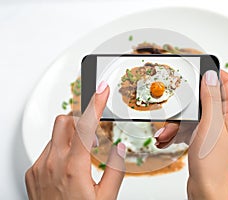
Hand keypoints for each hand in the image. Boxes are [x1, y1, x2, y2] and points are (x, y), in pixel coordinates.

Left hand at [25, 81, 125, 199]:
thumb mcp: (106, 197)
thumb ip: (116, 170)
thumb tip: (119, 148)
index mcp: (74, 167)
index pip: (87, 126)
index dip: (96, 103)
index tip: (102, 90)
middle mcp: (52, 163)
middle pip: (65, 121)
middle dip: (80, 122)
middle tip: (91, 138)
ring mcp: (39, 167)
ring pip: (56, 136)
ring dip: (71, 139)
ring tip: (80, 160)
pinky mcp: (32, 172)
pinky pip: (47, 150)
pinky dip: (59, 151)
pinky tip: (66, 169)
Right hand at [155, 70, 227, 198]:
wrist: (205, 190)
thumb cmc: (213, 165)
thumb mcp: (211, 126)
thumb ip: (211, 99)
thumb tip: (210, 76)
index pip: (227, 83)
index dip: (212, 73)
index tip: (196, 68)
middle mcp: (227, 120)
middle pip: (205, 99)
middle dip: (187, 105)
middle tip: (175, 108)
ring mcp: (215, 129)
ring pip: (194, 113)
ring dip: (178, 121)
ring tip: (167, 132)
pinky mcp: (205, 136)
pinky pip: (190, 125)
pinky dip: (178, 130)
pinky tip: (168, 138)